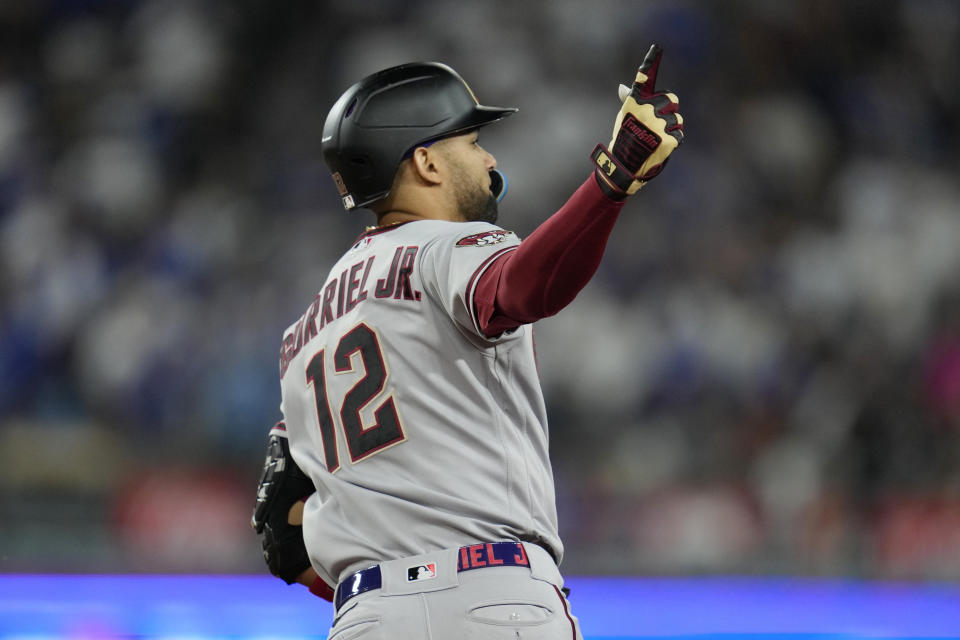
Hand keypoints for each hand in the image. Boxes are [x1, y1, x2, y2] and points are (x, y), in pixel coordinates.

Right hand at [592, 44, 683, 197]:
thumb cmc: (623, 140)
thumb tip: (623, 86)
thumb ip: (629, 101)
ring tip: (656, 139)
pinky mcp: (670, 138)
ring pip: (677, 118)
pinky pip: (680, 134)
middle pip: (672, 99)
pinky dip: (673, 141)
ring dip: (671, 128)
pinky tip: (661, 146)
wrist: (624, 166)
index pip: (644, 78)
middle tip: (657, 124)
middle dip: (669, 110)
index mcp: (635, 102)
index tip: (657, 48)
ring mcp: (659, 124)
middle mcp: (647, 109)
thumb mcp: (624, 118)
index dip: (650, 62)